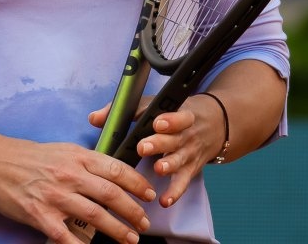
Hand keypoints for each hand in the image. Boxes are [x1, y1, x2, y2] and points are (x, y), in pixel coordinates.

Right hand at [0, 138, 154, 243]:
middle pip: (111, 195)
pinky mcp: (40, 216)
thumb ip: (88, 162)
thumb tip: (115, 175)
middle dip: (133, 211)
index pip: (117, 170)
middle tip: (144, 222)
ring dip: (117, 230)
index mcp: (79, 157)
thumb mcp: (64, 150)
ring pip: (95, 216)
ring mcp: (55, 197)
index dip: (137, 184)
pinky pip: (66, 236)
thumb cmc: (30, 158)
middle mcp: (70, 175)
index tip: (149, 195)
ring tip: (130, 238)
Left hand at [93, 97, 225, 208]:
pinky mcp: (190, 170)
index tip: (156, 122)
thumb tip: (94, 118)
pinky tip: (164, 200)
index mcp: (180, 115)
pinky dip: (174, 192)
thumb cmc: (176, 116)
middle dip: (160, 143)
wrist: (213, 126)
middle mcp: (186, 135)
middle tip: (144, 147)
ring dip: (168, 165)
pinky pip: (182, 183)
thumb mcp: (158, 106)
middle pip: (175, 139)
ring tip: (158, 169)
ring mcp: (189, 153)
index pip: (178, 116)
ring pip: (179, 160)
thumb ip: (127, 111)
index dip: (169, 120)